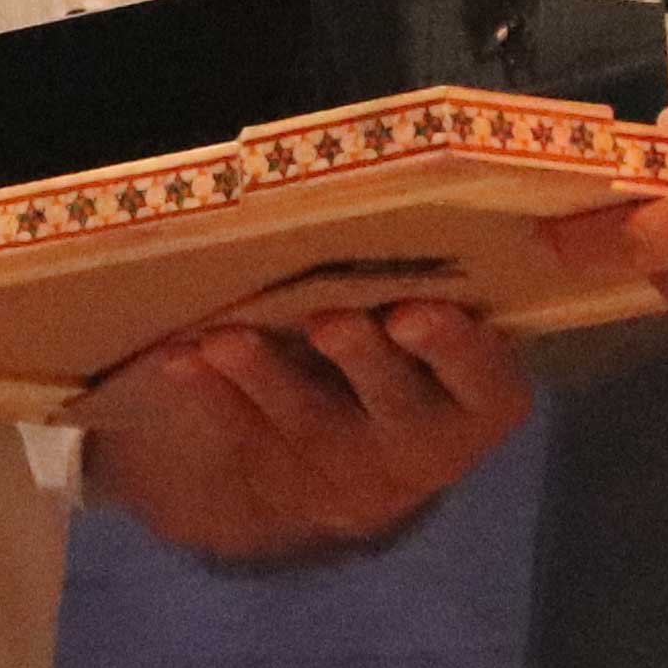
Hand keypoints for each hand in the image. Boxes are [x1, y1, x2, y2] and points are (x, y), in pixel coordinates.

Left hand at [80, 299, 529, 563]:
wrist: (361, 449)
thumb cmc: (413, 349)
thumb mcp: (443, 331)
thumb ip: (433, 282)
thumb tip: (396, 186)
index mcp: (478, 402)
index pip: (487, 381)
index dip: (455, 351)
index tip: (411, 312)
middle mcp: (424, 445)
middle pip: (398, 409)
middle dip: (362, 362)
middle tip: (329, 321)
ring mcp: (353, 471)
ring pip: (313, 428)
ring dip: (267, 379)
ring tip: (225, 340)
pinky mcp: (286, 481)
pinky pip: (245, 439)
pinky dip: (211, 396)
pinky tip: (180, 358)